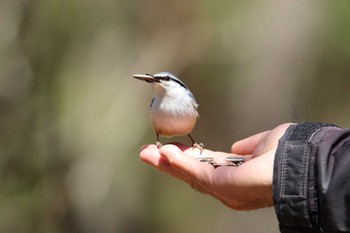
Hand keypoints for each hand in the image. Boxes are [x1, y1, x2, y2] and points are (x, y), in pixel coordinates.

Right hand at [139, 123, 291, 209]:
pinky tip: (165, 152)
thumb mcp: (263, 143)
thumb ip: (248, 146)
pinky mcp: (222, 186)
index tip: (168, 147)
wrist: (301, 162)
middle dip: (167, 162)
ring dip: (167, 163)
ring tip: (148, 152)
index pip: (203, 165)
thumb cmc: (288, 151)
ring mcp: (223, 188)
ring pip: (188, 175)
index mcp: (234, 173)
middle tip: (146, 152)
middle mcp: (226, 185)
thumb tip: (237, 146)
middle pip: (190, 173)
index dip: (185, 157)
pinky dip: (180, 163)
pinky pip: (196, 173)